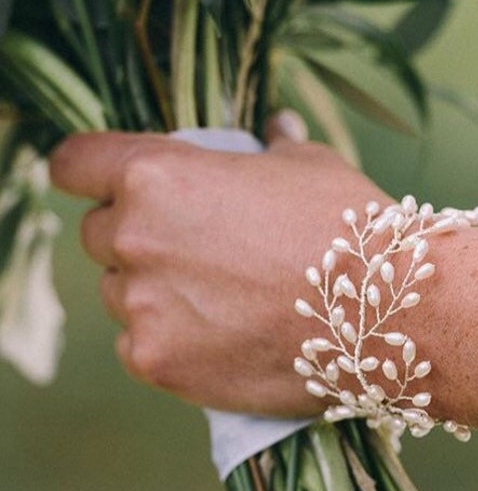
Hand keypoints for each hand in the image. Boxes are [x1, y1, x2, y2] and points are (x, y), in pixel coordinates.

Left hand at [50, 114, 390, 413]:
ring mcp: (142, 306)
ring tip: (223, 300)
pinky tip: (222, 338)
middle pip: (100, 234)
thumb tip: (275, 128)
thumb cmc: (349, 227)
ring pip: (120, 294)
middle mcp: (135, 238)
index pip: (75, 163)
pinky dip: (169, 342)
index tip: (110, 185)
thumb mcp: (310, 166)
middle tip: (198, 251)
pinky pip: (138, 346)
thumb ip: (271, 147)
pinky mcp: (158, 363)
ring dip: (153, 293)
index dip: (92, 172)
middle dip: (137, 238)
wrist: (388, 314)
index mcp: (159, 176)